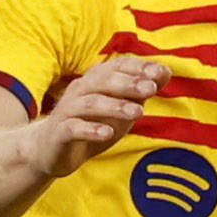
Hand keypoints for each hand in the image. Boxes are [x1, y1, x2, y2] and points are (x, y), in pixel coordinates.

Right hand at [28, 54, 159, 177]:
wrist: (51, 150)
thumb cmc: (91, 123)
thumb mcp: (120, 108)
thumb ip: (140, 91)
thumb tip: (165, 72)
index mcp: (96, 81)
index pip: (117, 66)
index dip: (138, 68)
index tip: (161, 73)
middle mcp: (80, 91)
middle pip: (103, 81)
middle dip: (128, 84)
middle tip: (151, 89)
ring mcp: (67, 111)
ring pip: (90, 103)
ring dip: (115, 106)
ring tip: (138, 112)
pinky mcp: (59, 132)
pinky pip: (73, 128)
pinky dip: (90, 129)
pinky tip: (107, 133)